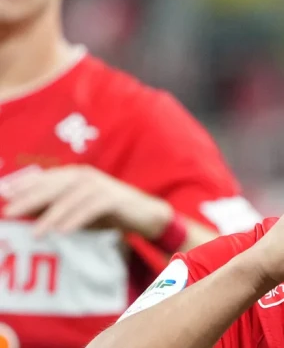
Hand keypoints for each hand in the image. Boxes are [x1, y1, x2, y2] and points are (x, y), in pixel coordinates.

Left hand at [2, 165, 172, 238]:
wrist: (145, 214)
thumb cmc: (108, 213)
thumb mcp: (77, 210)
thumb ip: (53, 208)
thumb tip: (21, 211)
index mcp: (75, 175)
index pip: (43, 178)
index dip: (22, 185)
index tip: (3, 194)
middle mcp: (86, 176)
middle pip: (53, 186)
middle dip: (29, 199)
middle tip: (8, 212)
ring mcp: (101, 185)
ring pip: (70, 199)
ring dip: (51, 216)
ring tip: (36, 233)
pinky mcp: (115, 198)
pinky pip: (91, 208)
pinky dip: (76, 220)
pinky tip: (63, 231)